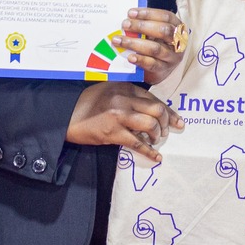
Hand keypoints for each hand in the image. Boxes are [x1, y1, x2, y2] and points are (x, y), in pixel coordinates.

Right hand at [66, 83, 184, 160]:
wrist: (67, 115)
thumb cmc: (88, 104)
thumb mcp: (109, 91)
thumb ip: (128, 96)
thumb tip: (150, 109)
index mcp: (125, 87)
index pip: (154, 98)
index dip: (169, 112)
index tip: (178, 122)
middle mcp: (123, 98)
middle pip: (157, 110)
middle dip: (165, 124)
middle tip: (164, 133)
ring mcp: (118, 115)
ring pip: (150, 125)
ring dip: (157, 136)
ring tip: (155, 141)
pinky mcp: (112, 132)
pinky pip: (137, 143)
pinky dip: (149, 152)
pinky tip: (156, 157)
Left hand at [116, 7, 186, 85]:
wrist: (162, 68)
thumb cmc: (157, 43)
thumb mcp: (156, 32)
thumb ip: (146, 25)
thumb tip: (128, 19)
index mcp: (177, 27)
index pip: (166, 16)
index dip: (148, 13)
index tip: (131, 13)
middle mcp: (178, 41)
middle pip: (163, 31)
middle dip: (142, 26)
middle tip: (124, 24)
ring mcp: (172, 57)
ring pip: (155, 48)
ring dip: (135, 43)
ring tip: (119, 40)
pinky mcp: (164, 69)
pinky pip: (152, 64)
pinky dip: (140, 59)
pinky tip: (130, 57)